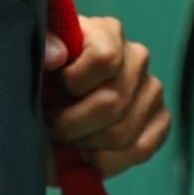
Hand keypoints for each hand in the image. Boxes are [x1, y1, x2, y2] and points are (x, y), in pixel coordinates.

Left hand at [44, 15, 170, 179]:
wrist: (51, 104)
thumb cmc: (42, 78)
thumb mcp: (33, 57)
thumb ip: (40, 46)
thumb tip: (56, 56)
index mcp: (107, 32)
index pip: (105, 59)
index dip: (73, 83)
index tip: (50, 90)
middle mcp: (137, 57)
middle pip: (112, 104)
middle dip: (71, 126)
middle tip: (50, 127)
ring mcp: (152, 89)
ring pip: (123, 133)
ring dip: (85, 146)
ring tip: (64, 140)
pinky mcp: (161, 119)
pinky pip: (141, 150)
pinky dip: (108, 162)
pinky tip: (87, 154)